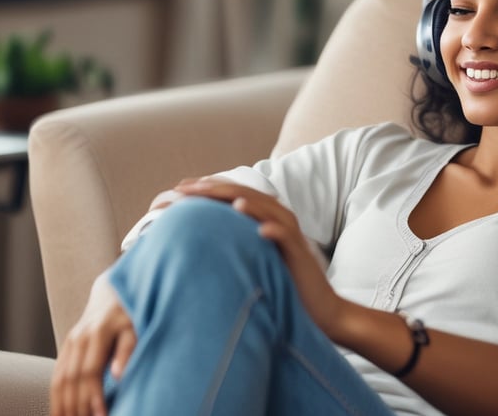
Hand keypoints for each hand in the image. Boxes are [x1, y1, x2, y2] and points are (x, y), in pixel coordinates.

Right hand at [51, 273, 135, 415]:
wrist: (115, 290)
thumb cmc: (132, 310)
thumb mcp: (137, 325)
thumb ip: (128, 349)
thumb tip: (118, 375)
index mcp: (99, 332)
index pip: (90, 371)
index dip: (94, 396)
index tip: (102, 415)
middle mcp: (79, 337)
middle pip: (71, 379)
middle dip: (77, 406)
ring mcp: (70, 341)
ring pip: (59, 379)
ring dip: (62, 405)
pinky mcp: (67, 346)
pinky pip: (57, 374)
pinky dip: (57, 396)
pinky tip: (62, 411)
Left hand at [175, 179, 346, 336]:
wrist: (320, 310)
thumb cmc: (283, 287)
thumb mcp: (254, 261)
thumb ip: (236, 247)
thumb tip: (200, 245)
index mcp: (266, 220)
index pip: (234, 196)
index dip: (207, 189)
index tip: (177, 189)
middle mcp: (279, 220)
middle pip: (244, 194)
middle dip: (211, 188)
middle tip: (182, 187)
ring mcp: (290, 234)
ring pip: (263, 206)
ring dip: (236, 197)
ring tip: (208, 193)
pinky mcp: (299, 252)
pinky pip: (283, 234)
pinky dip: (269, 225)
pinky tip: (250, 219)